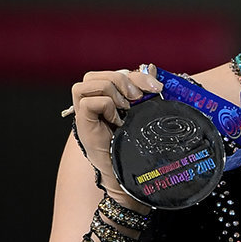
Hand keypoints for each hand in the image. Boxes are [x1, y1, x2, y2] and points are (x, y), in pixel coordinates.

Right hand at [71, 65, 162, 209]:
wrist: (132, 173)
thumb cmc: (139, 143)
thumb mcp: (145, 112)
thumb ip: (146, 91)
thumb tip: (151, 68)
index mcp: (107, 98)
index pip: (115, 72)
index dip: (137, 75)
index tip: (157, 88)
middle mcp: (92, 103)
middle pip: (96, 74)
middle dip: (123, 79)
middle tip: (139, 98)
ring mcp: (84, 115)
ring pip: (87, 83)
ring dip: (112, 91)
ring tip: (126, 109)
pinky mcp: (82, 126)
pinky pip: (88, 102)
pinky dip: (106, 106)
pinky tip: (118, 121)